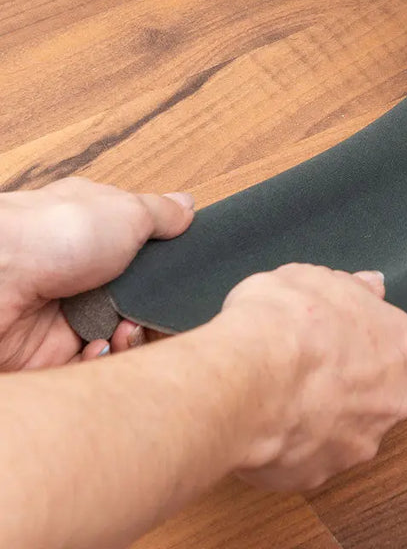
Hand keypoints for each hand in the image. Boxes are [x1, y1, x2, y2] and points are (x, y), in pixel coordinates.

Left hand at [0, 177, 193, 369]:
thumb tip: (187, 207)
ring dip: (131, 341)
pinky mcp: (49, 356)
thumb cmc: (55, 233)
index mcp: (99, 235)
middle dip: (153, 314)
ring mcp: (66, 316)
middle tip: (155, 314)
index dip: (168, 272)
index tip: (186, 282)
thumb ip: (162, 214)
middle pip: (137, 303)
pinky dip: (101, 363)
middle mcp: (83, 275)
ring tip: (125, 332)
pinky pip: (91, 370)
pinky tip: (98, 347)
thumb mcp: (126, 211)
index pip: (146, 257)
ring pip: (118, 340)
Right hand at [214, 263, 406, 489]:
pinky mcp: (320, 474)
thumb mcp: (315, 278)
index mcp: (398, 345)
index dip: (401, 357)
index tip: (374, 349)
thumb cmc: (283, 320)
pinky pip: (312, 458)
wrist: (245, 379)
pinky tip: (269, 423)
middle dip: (366, 391)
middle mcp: (391, 397)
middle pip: (392, 399)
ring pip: (354, 433)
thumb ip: (352, 288)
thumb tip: (371, 286)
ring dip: (330, 420)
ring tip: (287, 397)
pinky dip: (295, 445)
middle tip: (325, 374)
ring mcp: (359, 441)